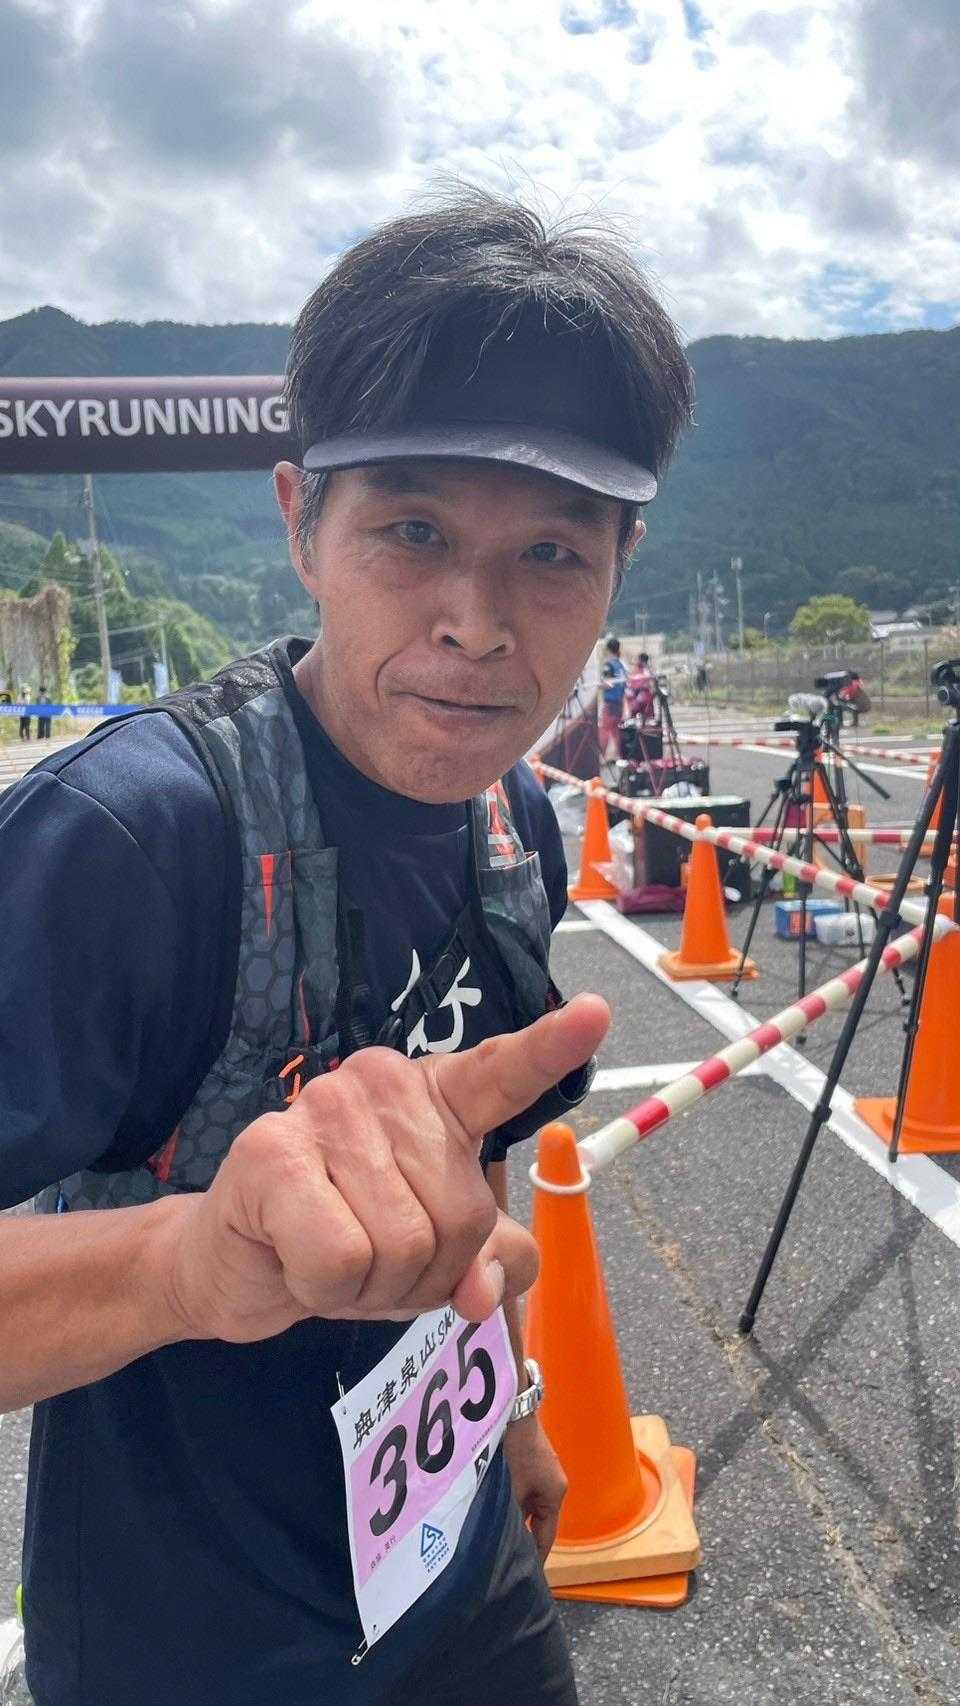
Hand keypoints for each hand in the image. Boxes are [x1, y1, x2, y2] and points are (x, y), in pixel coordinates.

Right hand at [152, 994, 608, 1344]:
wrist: (236, 1263)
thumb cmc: (348, 1242)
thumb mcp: (437, 1256)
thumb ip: (486, 1261)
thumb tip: (485, 1289)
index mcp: (436, 1098)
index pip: (502, 1071)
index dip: (551, 1047)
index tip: (598, 1014)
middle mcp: (385, 1084)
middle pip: (461, 1218)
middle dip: (424, 1274)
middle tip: (372, 1261)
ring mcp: (326, 1108)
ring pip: (404, 1245)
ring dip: (370, 1286)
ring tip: (332, 1258)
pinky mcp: (271, 1152)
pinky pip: (342, 1258)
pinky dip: (325, 1287)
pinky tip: (295, 1259)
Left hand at [504, 1414, 566, 1561]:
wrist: (512, 1409)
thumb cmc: (515, 1450)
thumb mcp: (512, 1490)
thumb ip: (509, 1518)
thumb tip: (501, 1543)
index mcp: (555, 1494)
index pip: (546, 1536)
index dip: (535, 1557)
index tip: (524, 1577)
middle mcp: (551, 1484)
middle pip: (535, 1521)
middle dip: (520, 1538)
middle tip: (502, 1560)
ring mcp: (539, 1472)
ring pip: (525, 1505)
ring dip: (512, 1518)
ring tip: (493, 1539)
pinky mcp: (526, 1461)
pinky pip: (518, 1491)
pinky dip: (507, 1502)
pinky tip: (490, 1509)